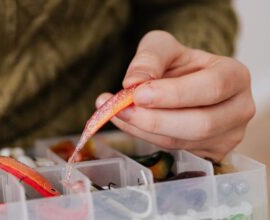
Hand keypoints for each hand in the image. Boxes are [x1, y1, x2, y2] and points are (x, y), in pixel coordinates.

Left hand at [96, 31, 254, 161]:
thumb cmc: (178, 62)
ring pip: (182, 142)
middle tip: (119, 109)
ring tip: (115, 111)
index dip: (174, 94)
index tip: (139, 94)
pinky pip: (172, 150)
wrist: (184, 81)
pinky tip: (127, 122)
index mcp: (235, 76)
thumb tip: (133, 83)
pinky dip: (143, 137)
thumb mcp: (162, 47)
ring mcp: (227, 136)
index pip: (211, 88)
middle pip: (200, 124)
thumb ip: (149, 58)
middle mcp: (239, 109)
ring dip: (142, 129)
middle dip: (154, 120)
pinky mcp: (209, 153)